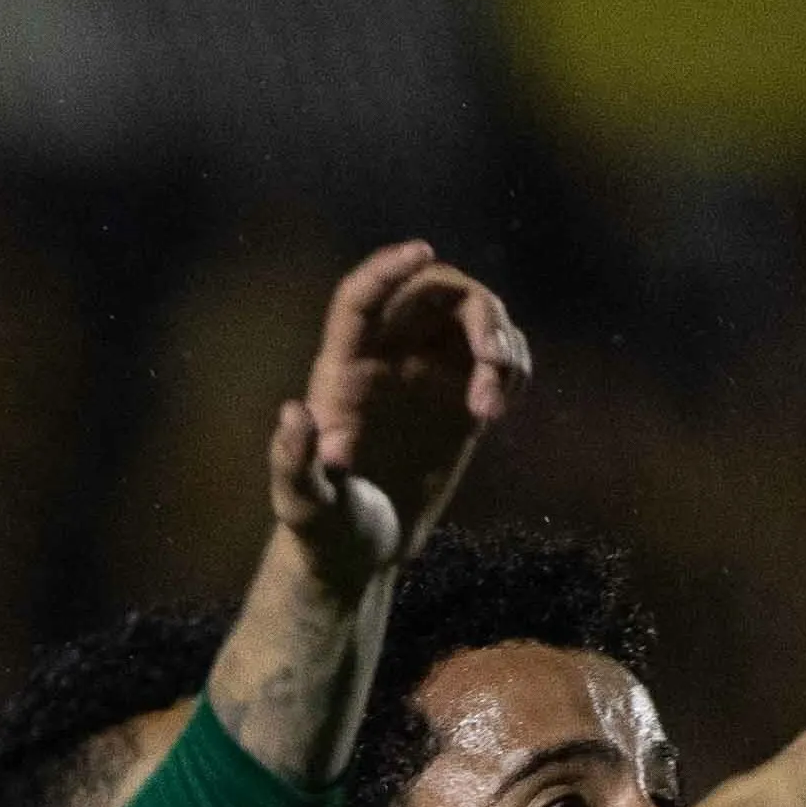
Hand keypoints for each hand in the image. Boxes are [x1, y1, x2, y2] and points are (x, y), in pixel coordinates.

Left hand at [276, 238, 520, 587]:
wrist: (359, 556)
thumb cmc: (322, 532)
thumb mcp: (303, 505)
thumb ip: (292, 463)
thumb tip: (293, 412)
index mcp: (341, 372)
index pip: (361, 298)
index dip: (388, 268)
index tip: (423, 250)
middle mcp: (386, 361)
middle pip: (437, 293)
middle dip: (477, 313)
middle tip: (493, 364)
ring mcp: (428, 375)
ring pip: (477, 320)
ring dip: (501, 347)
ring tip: (489, 411)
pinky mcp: (461, 399)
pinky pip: (500, 357)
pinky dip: (513, 369)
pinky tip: (496, 409)